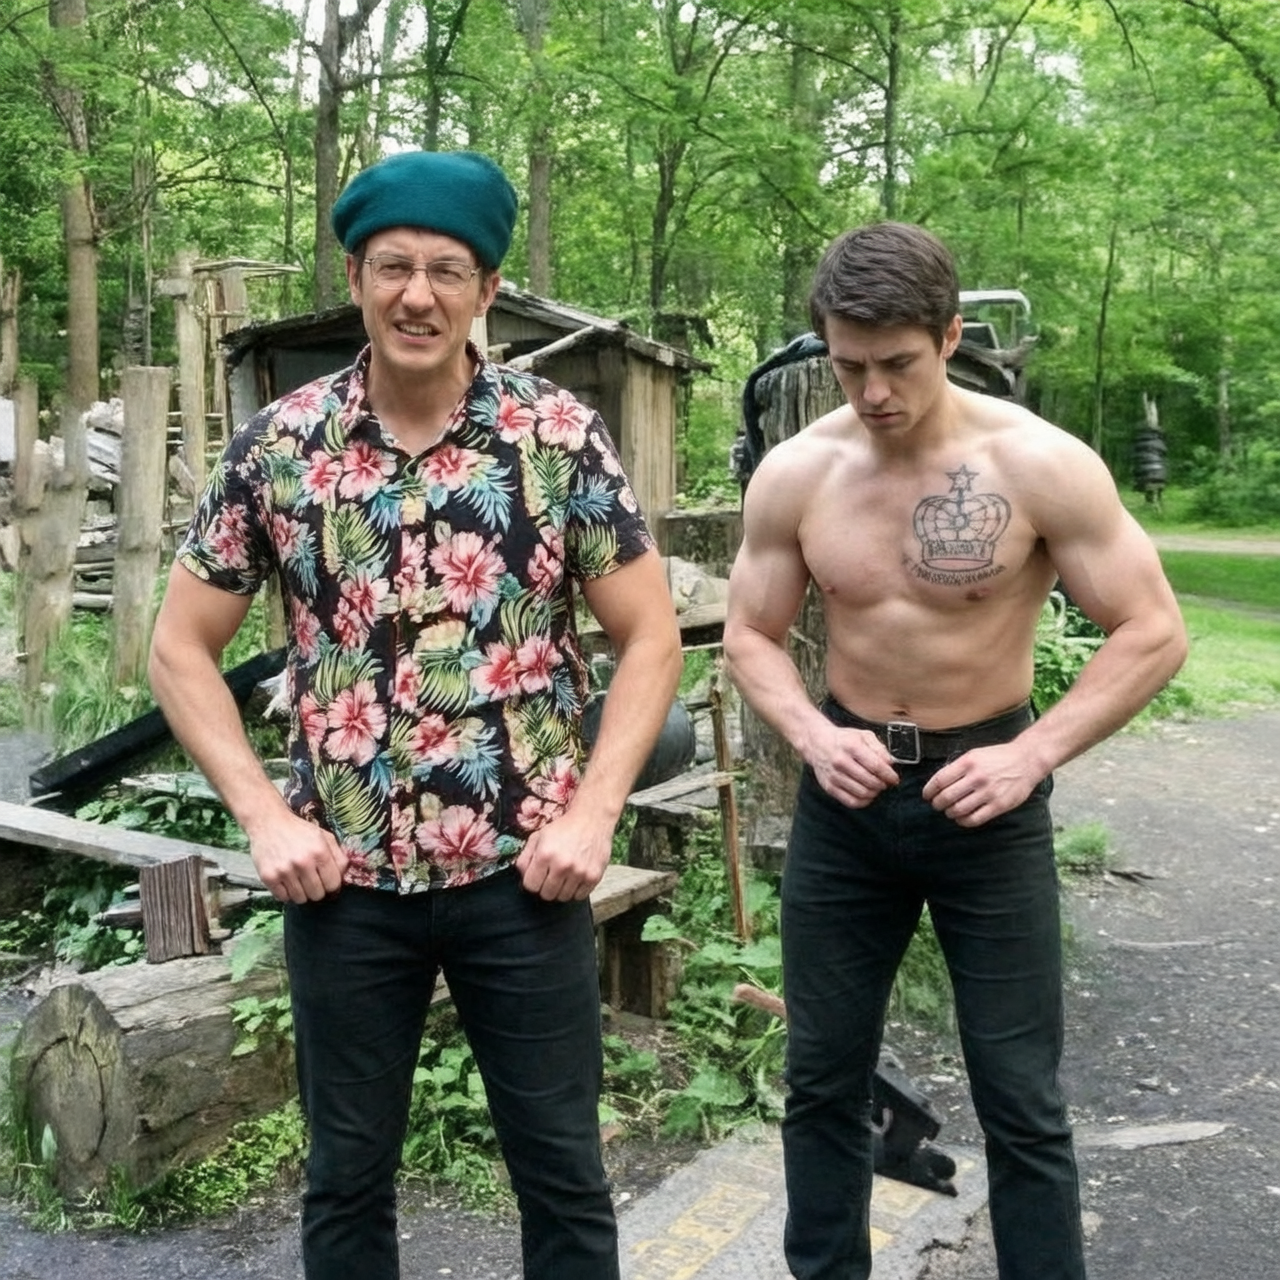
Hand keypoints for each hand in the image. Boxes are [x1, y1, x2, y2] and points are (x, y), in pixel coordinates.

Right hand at [247, 808, 348, 902]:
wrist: (269, 822)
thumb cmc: (299, 831)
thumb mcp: (325, 837)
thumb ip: (339, 856)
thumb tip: (345, 877)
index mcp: (320, 852)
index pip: (333, 884)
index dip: (331, 884)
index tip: (326, 880)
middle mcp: (303, 862)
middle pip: (317, 895)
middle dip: (317, 889)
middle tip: (311, 879)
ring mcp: (284, 871)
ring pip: (300, 899)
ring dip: (301, 892)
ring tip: (298, 879)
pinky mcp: (268, 877)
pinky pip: (283, 898)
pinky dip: (286, 893)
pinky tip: (286, 880)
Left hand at [514, 807, 612, 901]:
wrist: (591, 820)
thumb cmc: (564, 828)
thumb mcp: (538, 837)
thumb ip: (525, 858)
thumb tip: (522, 877)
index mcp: (545, 855)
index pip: (531, 886)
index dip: (532, 881)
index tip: (538, 876)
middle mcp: (562, 865)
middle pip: (547, 895)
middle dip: (546, 887)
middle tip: (552, 875)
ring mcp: (579, 872)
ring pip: (563, 898)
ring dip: (561, 889)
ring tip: (565, 875)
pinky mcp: (594, 877)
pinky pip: (579, 896)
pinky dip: (576, 890)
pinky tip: (576, 877)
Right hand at [808, 722, 899, 808]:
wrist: (817, 743)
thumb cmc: (843, 739)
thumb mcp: (863, 735)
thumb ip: (879, 748)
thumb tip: (890, 763)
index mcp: (851, 746)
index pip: (876, 766)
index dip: (889, 775)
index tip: (894, 778)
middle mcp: (841, 761)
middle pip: (870, 781)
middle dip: (883, 784)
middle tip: (885, 782)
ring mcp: (834, 776)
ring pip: (862, 793)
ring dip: (874, 793)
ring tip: (876, 787)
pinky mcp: (829, 787)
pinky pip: (851, 802)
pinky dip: (863, 801)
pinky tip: (866, 794)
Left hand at [921, 742, 1039, 826]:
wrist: (1026, 761)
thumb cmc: (998, 757)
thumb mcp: (974, 754)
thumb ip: (958, 768)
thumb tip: (939, 783)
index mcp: (968, 762)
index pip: (940, 780)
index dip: (929, 791)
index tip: (927, 795)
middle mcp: (977, 777)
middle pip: (946, 797)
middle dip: (937, 803)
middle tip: (936, 804)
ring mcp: (988, 792)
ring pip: (958, 810)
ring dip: (949, 813)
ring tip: (949, 811)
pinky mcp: (999, 805)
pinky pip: (975, 819)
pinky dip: (963, 821)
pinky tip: (962, 818)